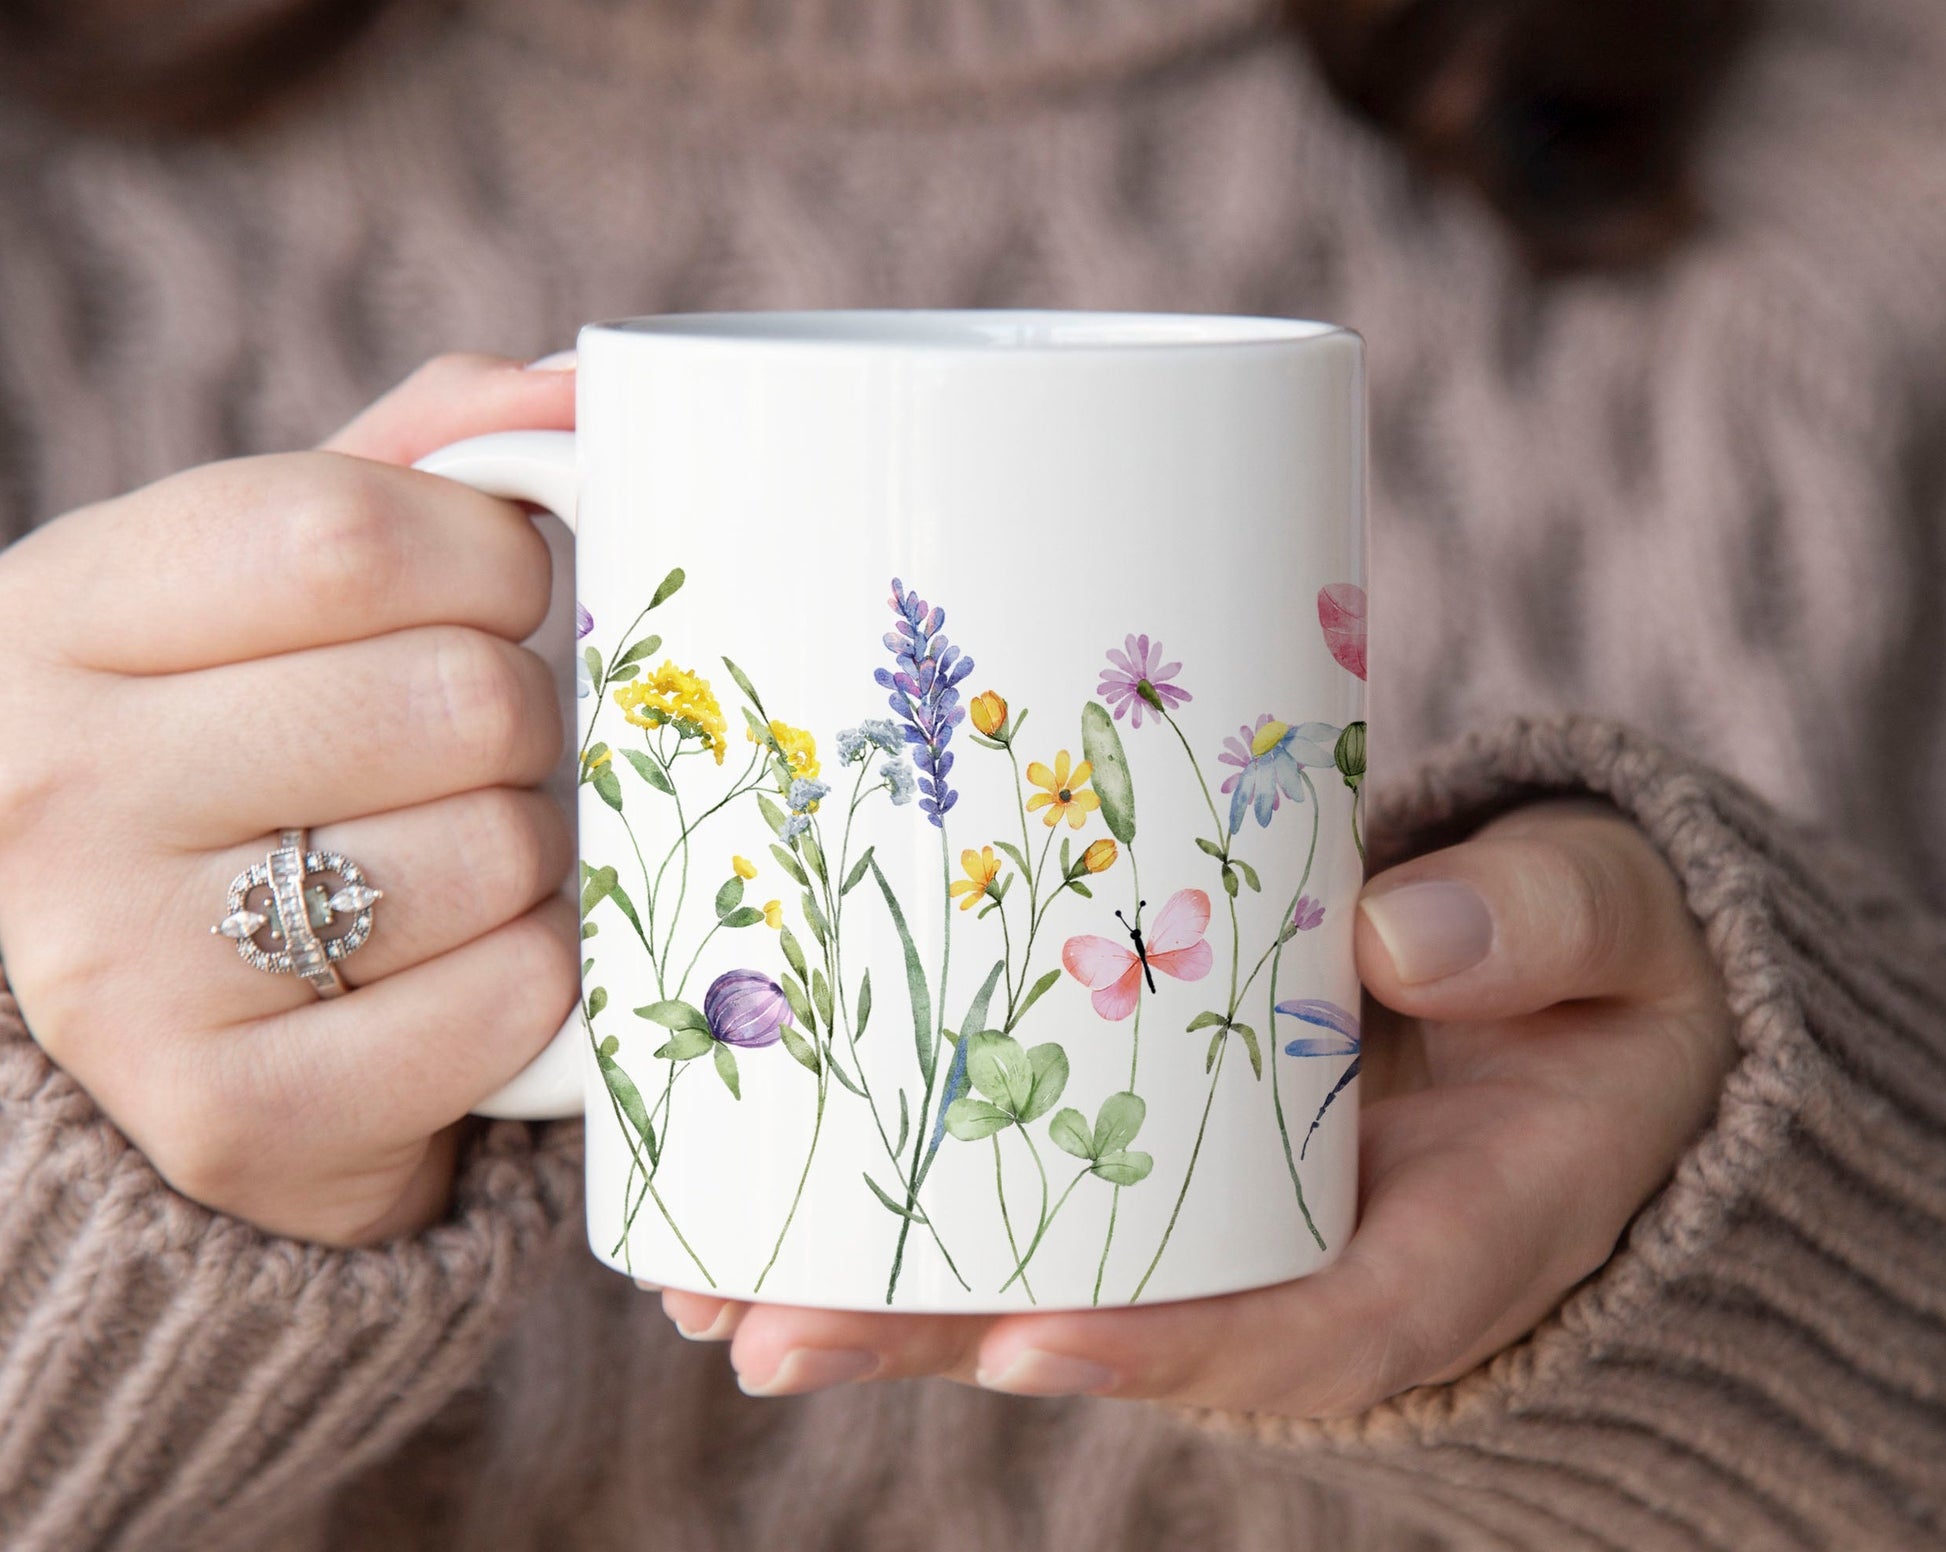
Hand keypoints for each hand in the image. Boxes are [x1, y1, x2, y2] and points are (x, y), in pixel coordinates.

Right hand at [0, 354, 580, 1245]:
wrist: (182, 1018)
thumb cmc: (255, 756)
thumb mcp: (277, 587)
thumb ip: (415, 464)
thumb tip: (579, 388)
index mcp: (55, 615)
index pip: (344, 536)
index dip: (495, 557)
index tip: (510, 593)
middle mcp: (50, 789)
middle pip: (450, 698)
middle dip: (526, 715)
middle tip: (487, 747)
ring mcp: (123, 972)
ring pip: (494, 851)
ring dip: (538, 851)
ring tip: (465, 857)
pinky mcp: (231, 1118)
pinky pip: (510, 1000)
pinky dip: (544, 976)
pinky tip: (473, 965)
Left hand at [660, 803, 1737, 1408]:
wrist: (1575, 995)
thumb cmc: (1602, 968)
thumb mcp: (1617, 928)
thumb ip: (1544, 926)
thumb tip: (1394, 935)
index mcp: (1443, 1236)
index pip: (1307, 1324)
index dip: (1169, 1346)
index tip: (1028, 1342)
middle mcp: (1305, 1256)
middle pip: (1121, 1326)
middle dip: (945, 1341)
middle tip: (770, 1335)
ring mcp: (1224, 1216)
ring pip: (1046, 1280)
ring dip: (882, 1299)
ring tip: (712, 1295)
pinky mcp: (1167, 1158)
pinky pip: (1036, 1201)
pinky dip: (909, 1207)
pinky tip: (769, 1196)